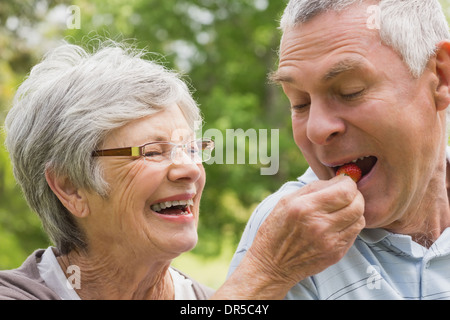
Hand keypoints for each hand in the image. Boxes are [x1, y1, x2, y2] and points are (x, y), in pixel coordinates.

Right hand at [215, 175, 364, 298]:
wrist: (272, 265)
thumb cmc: (276, 229)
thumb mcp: (287, 200)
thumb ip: (315, 188)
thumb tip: (340, 180)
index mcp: (306, 207)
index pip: (345, 191)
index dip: (348, 183)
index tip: (344, 182)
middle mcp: (320, 225)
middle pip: (357, 205)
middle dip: (355, 195)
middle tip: (346, 194)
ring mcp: (330, 242)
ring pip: (360, 219)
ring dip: (354, 211)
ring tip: (342, 209)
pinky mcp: (336, 254)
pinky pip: (354, 234)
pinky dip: (350, 225)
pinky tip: (337, 224)